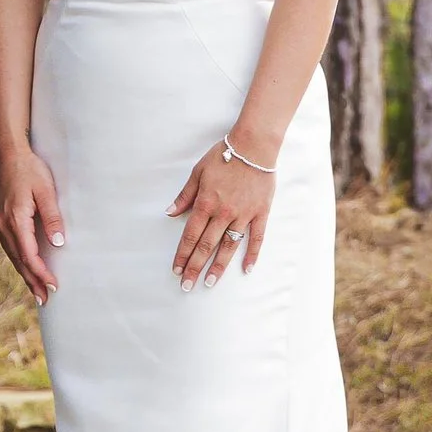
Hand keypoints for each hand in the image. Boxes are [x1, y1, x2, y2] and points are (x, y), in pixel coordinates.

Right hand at [0, 142, 67, 303]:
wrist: (7, 153)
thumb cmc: (29, 169)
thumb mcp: (46, 190)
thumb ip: (52, 217)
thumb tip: (59, 243)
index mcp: (15, 219)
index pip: (29, 255)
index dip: (41, 273)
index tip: (54, 285)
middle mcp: (4, 225)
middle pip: (19, 261)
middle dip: (32, 281)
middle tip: (45, 300)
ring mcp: (0, 223)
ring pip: (13, 256)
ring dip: (25, 275)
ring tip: (37, 292)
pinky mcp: (1, 220)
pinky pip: (10, 247)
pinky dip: (19, 262)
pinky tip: (26, 268)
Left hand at [169, 141, 274, 285]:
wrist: (254, 146)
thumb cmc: (224, 156)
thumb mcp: (198, 172)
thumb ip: (185, 196)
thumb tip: (170, 213)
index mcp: (206, 203)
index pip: (191, 235)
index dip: (182, 254)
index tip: (176, 270)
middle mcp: (224, 213)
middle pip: (207, 246)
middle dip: (195, 267)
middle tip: (187, 286)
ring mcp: (244, 215)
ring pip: (229, 246)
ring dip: (218, 266)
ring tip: (210, 282)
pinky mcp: (260, 213)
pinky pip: (256, 238)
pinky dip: (251, 254)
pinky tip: (246, 269)